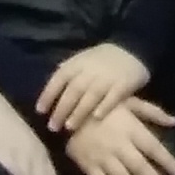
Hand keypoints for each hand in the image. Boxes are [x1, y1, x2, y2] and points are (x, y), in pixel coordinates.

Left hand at [37, 43, 151, 132]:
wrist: (134, 48)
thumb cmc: (103, 59)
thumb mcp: (83, 58)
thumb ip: (68, 70)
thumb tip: (51, 85)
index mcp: (79, 62)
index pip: (60, 77)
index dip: (49, 94)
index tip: (40, 111)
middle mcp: (92, 69)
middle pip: (74, 90)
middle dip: (62, 108)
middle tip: (53, 127)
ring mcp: (108, 76)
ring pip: (91, 95)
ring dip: (79, 111)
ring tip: (70, 127)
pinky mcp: (124, 83)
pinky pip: (114, 96)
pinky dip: (105, 106)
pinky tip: (97, 118)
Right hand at [64, 100, 174, 174]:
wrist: (69, 110)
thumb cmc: (104, 104)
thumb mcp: (129, 101)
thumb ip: (152, 112)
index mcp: (131, 128)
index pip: (154, 148)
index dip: (168, 162)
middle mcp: (119, 145)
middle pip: (141, 168)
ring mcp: (103, 158)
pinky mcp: (88, 167)